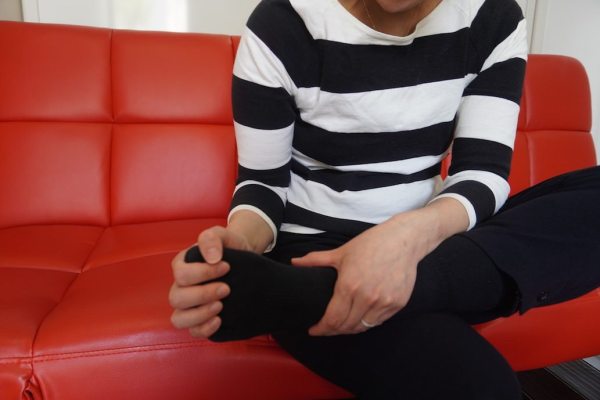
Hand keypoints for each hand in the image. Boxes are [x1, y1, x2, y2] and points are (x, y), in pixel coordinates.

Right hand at [169, 226, 249, 337]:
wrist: (245, 259)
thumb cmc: (230, 247)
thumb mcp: (222, 235)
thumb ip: (212, 238)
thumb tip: (211, 257)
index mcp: (182, 265)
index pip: (181, 274)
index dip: (204, 273)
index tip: (226, 267)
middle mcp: (181, 287)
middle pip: (177, 298)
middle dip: (203, 294)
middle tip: (226, 289)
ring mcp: (189, 305)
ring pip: (179, 319)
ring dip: (200, 314)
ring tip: (220, 306)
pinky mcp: (200, 319)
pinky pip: (193, 331)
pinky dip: (205, 329)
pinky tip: (220, 320)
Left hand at [292, 199, 468, 335]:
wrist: (403, 240)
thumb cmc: (371, 244)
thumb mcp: (341, 252)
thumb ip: (316, 260)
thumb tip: (294, 262)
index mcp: (349, 286)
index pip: (332, 319)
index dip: (321, 329)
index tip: (314, 330)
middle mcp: (367, 298)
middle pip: (346, 327)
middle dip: (333, 331)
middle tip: (325, 328)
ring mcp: (384, 302)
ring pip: (363, 327)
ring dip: (350, 328)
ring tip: (341, 325)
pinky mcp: (397, 304)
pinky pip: (378, 321)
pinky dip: (367, 322)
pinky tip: (360, 317)